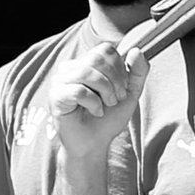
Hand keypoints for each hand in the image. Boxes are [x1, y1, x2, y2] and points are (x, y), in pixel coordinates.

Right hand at [42, 36, 140, 165]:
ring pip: (87, 72)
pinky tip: (95, 112)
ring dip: (105, 91)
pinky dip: (93, 103)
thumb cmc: (108, 120)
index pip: (105, 50)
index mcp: (86, 63)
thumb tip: (137, 50)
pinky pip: (78, 91)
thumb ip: (138, 72)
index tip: (122, 89)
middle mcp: (71, 68)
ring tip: (106, 106)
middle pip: (97, 59)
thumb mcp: (129, 94)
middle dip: (115, 81)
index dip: (119, 68)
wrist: (94, 145)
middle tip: (115, 100)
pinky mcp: (55, 96)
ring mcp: (60, 81)